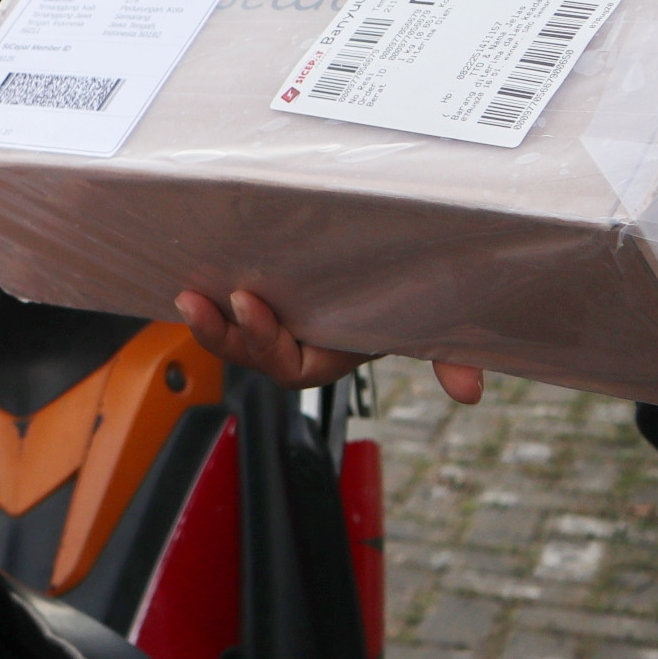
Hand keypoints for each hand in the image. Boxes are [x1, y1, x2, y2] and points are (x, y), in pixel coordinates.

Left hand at [171, 287, 486, 405]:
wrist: (391, 265)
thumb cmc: (406, 297)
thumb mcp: (428, 325)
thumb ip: (449, 356)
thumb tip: (470, 393)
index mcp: (328, 356)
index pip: (290, 366)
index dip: (266, 340)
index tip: (249, 302)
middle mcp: (294, 345)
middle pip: (250, 355)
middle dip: (226, 333)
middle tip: (207, 301)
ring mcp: (270, 324)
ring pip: (229, 337)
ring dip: (206, 322)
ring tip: (187, 296)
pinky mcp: (253, 298)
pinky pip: (221, 311)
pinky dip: (206, 303)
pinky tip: (186, 279)